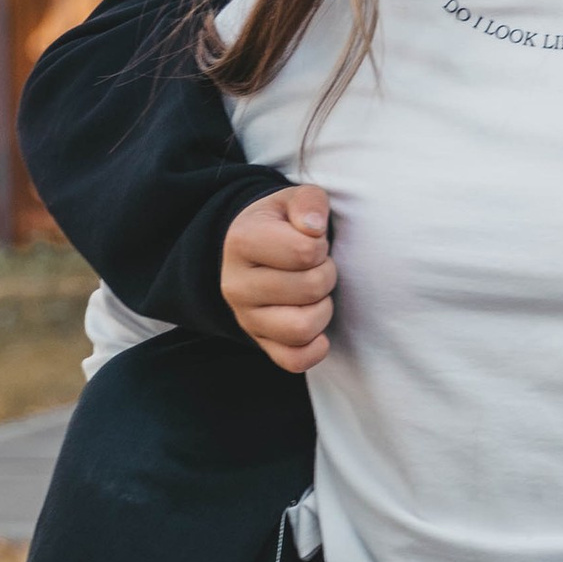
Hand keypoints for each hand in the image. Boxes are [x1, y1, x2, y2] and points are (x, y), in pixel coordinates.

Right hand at [222, 185, 335, 371]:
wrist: (252, 250)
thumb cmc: (281, 224)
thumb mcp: (292, 200)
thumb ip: (309, 202)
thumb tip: (314, 229)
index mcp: (242, 241)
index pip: (305, 252)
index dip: (321, 246)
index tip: (312, 242)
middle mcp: (236, 284)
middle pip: (310, 288)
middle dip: (326, 274)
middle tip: (317, 267)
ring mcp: (246, 318)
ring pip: (302, 328)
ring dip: (323, 309)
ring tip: (315, 294)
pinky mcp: (260, 343)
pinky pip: (294, 361)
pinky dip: (314, 349)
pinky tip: (318, 330)